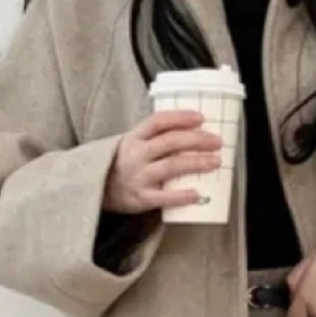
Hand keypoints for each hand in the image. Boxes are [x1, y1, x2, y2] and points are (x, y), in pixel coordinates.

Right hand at [103, 110, 224, 214]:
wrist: (98, 190)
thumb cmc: (125, 164)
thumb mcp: (134, 144)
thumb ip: (156, 138)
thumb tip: (194, 132)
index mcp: (135, 137)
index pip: (159, 121)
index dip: (181, 117)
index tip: (201, 118)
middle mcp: (136, 154)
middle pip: (170, 142)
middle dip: (197, 140)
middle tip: (217, 142)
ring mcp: (138, 176)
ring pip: (171, 166)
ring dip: (196, 162)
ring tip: (215, 162)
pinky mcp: (140, 198)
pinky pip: (163, 197)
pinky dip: (181, 196)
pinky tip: (197, 194)